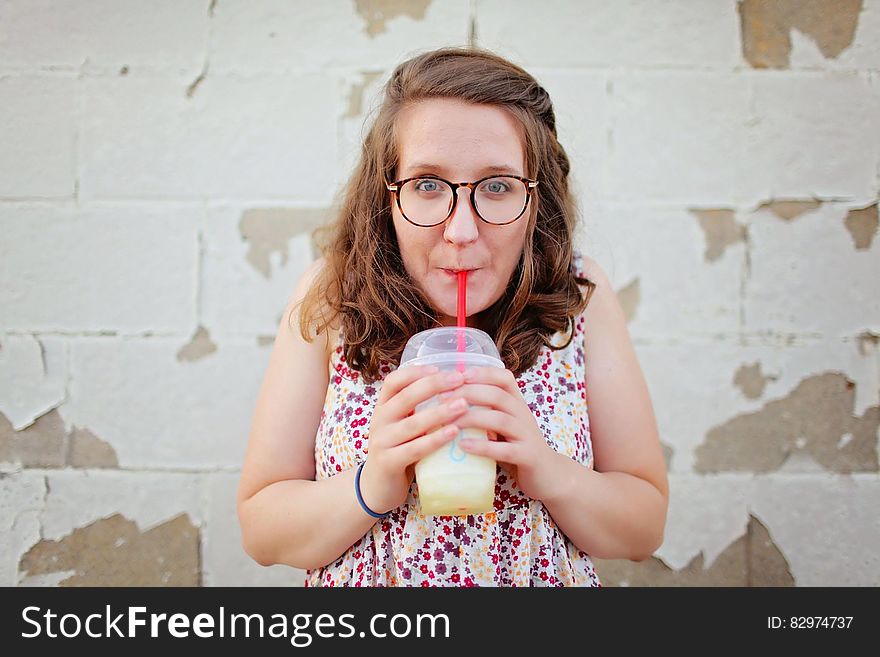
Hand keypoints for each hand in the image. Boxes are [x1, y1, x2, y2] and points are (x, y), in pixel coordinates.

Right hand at [359, 366, 469, 513]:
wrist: (378, 487)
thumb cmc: (400, 450)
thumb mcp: (405, 425)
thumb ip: (420, 409)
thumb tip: (458, 388)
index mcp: (383, 407)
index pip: (394, 381)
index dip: (416, 372)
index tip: (440, 368)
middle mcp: (379, 420)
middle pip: (405, 397)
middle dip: (434, 385)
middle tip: (459, 380)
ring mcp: (381, 442)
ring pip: (412, 423)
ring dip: (440, 412)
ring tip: (463, 404)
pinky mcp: (388, 463)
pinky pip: (414, 449)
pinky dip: (435, 439)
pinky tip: (454, 432)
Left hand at [454, 367, 561, 501]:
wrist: (547, 474)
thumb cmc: (516, 445)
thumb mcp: (503, 424)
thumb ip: (484, 411)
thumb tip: (446, 400)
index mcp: (517, 403)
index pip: (504, 378)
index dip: (482, 373)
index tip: (458, 374)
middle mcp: (524, 414)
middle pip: (497, 395)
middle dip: (468, 394)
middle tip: (442, 398)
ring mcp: (527, 435)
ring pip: (500, 419)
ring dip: (472, 419)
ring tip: (449, 423)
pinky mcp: (528, 456)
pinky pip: (505, 450)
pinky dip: (483, 447)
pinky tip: (463, 446)